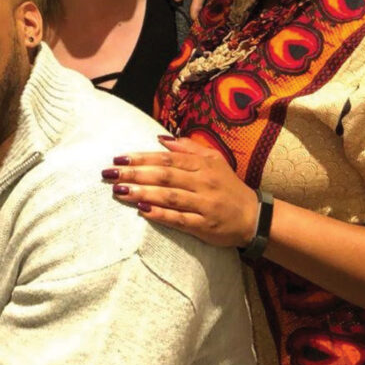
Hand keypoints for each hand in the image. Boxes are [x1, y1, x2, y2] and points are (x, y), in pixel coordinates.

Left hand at [102, 135, 257, 247]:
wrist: (255, 217)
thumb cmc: (229, 187)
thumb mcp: (214, 160)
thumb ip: (188, 148)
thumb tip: (161, 138)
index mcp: (203, 165)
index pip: (167, 159)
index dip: (142, 157)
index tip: (119, 157)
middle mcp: (203, 183)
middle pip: (165, 176)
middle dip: (135, 173)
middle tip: (109, 173)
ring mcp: (204, 205)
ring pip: (170, 197)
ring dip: (143, 192)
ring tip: (119, 190)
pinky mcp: (205, 226)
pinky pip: (180, 219)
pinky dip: (161, 215)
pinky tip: (142, 211)